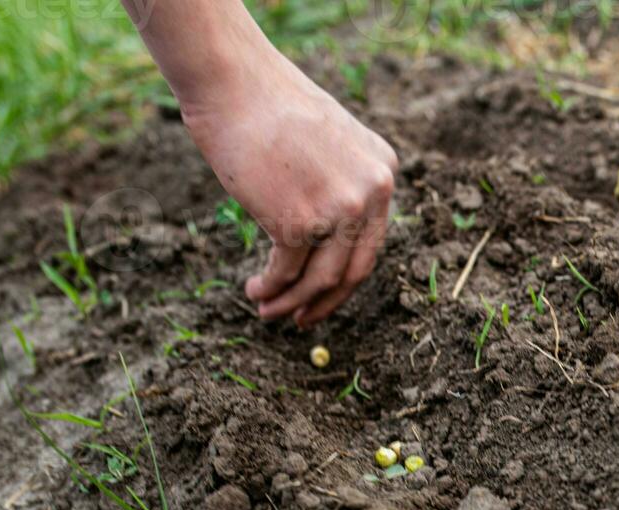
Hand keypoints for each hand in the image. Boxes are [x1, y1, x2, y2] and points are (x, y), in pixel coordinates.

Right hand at [181, 52, 397, 326]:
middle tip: (303, 319)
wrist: (233, 82)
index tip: (326, 292)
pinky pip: (288, 271)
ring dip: (293, 303)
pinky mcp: (300, 222)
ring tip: (268, 312)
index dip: (347, 274)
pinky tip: (255, 291)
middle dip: (327, 302)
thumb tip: (329, 228)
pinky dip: (270, 288)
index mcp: (385, 170)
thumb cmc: (269, 105)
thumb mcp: (330, 138)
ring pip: (322, 279)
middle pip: (355, 269)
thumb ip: (342, 179)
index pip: (371, 239)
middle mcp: (372, 192)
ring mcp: (339, 210)